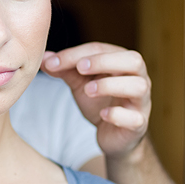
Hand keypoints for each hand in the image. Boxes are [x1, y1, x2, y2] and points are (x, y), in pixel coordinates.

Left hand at [41, 42, 151, 158]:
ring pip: (138, 87)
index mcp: (122, 62)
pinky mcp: (138, 124)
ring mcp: (141, 102)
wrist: (110, 134)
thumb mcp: (80, 83)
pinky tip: (102, 114)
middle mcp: (138, 78)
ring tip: (88, 90)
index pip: (103, 49)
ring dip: (110, 86)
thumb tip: (44, 58)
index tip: (54, 62)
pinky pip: (135, 118)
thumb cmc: (99, 102)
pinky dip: (118, 115)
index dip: (77, 53)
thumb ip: (65, 70)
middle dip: (104, 61)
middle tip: (80, 68)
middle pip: (133, 60)